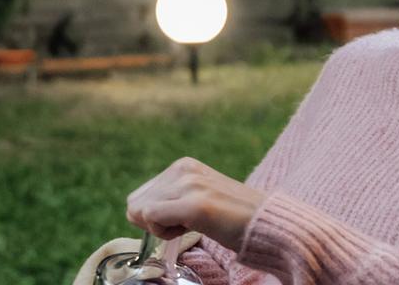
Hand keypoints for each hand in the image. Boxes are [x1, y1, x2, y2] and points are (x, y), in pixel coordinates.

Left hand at [126, 157, 267, 251]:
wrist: (266, 224)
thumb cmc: (231, 218)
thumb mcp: (197, 197)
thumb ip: (168, 197)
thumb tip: (132, 210)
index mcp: (185, 165)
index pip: (139, 196)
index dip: (155, 216)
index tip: (183, 219)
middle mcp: (184, 169)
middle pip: (135, 204)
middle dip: (155, 221)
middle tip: (187, 223)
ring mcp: (190, 184)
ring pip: (141, 211)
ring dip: (162, 228)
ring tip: (194, 224)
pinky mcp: (195, 204)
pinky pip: (151, 217)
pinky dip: (164, 232)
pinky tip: (190, 229)